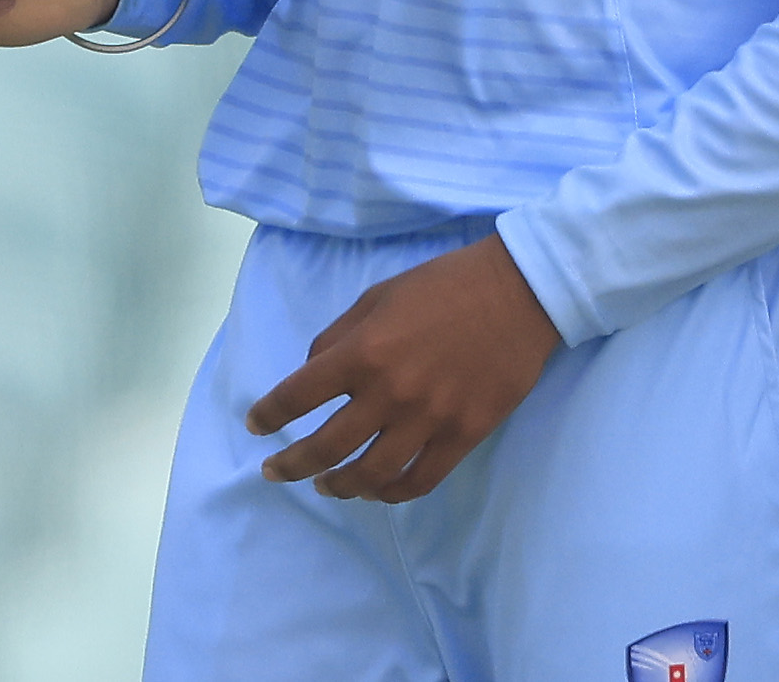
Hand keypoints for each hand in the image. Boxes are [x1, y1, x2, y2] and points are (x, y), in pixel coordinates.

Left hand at [247, 236, 561, 501]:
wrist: (522, 290)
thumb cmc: (446, 285)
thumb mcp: (380, 294)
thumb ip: (340, 336)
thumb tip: (313, 372)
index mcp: (364, 351)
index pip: (297, 396)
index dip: (269, 415)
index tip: (257, 426)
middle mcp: (390, 391)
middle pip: (325, 448)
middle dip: (291, 465)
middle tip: (276, 471)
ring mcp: (429, 418)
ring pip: (370, 475)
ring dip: (339, 487)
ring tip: (327, 486)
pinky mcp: (464, 434)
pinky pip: (419, 480)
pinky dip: (392, 494)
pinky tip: (378, 491)